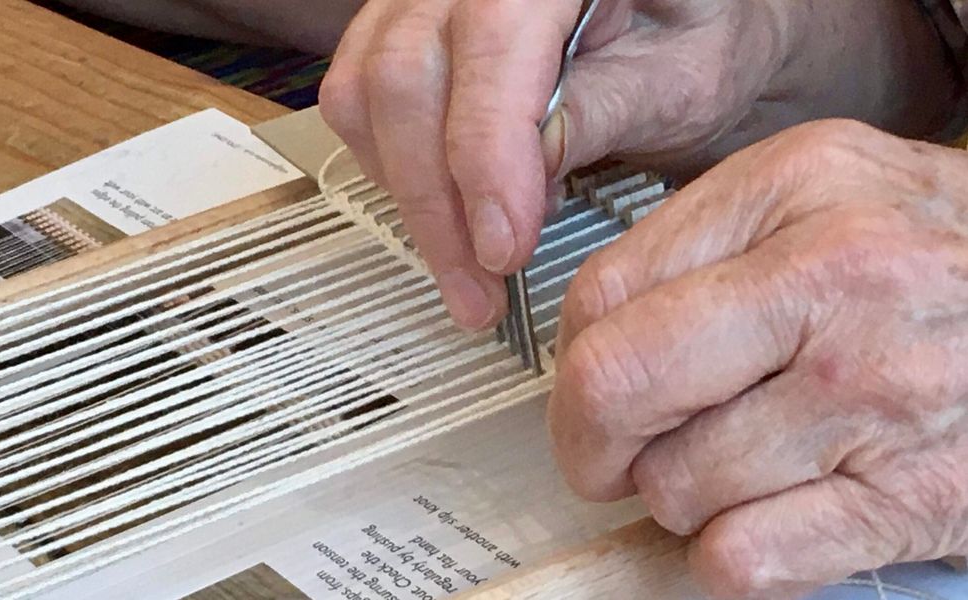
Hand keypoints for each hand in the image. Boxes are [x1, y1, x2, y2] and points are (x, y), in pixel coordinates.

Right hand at [319, 0, 956, 329]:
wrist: (685, 21)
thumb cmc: (699, 34)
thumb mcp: (680, 78)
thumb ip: (596, 116)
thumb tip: (512, 186)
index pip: (493, 40)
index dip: (486, 155)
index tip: (502, 249)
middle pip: (407, 73)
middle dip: (436, 201)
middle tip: (480, 287)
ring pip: (367, 91)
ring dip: (409, 196)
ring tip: (466, 265)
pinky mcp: (402, 31)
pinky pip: (356, 101)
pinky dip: (391, 170)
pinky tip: (444, 211)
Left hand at [549, 119, 967, 597]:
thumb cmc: (933, 257)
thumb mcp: (817, 196)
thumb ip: (694, 248)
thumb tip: (585, 342)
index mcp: (794, 191)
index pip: (600, 295)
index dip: (572, 362)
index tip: (590, 389)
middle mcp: (837, 282)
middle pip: (616, 385)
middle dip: (587, 442)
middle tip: (609, 455)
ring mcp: (880, 393)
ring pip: (675, 487)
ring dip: (679, 496)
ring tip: (735, 464)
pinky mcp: (917, 495)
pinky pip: (745, 559)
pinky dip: (729, 554)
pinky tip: (767, 513)